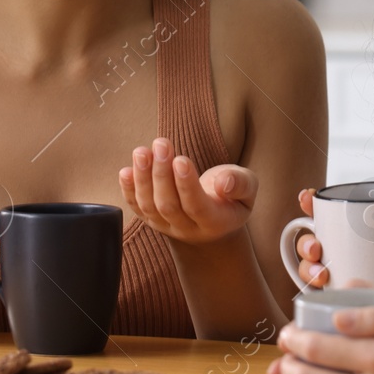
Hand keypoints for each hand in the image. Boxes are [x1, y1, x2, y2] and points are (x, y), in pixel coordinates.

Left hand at [120, 137, 256, 243]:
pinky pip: (137, 208)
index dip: (186, 184)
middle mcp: (187, 229)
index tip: (180, 159)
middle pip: (169, 205)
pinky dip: (128, 190)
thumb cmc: (232, 198)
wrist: (214, 222)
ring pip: (149, 207)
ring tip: (142, 151)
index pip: (196, 207)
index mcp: (214, 222)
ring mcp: (166, 226)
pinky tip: (126, 171)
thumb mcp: (247, 189)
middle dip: (162, 174)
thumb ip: (241, 184)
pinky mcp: (152, 219)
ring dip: (142, 178)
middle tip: (161, 144)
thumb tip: (224, 183)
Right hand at [294, 189, 373, 288]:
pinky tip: (318, 293)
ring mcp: (336, 282)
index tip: (307, 197)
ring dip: (308, 267)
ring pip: (308, 269)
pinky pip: (313, 298)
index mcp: (362, 242)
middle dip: (307, 241)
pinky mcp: (333, 307)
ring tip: (322, 275)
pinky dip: (309, 294)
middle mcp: (343, 258)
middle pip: (313, 243)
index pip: (332, 219)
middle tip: (318, 247)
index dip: (313, 206)